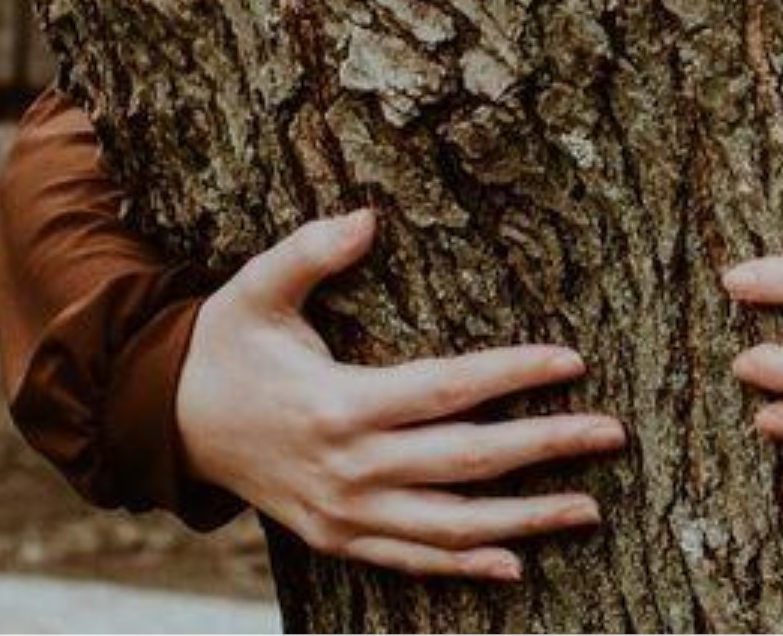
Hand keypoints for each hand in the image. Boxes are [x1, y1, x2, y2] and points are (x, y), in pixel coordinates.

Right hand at [176, 210, 625, 579]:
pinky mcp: (338, 539)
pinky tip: (518, 562)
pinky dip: (465, 565)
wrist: (170, 424)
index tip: (572, 361)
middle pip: (467, 461)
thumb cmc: (228, 346)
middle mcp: (348, 467)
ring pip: (452, 526)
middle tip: (612, 432)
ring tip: (591, 508)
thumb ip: (309, 251)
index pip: (447, 389)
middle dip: (546, 448)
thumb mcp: (256, 289)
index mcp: (338, 403)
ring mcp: (344, 512)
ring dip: (527, 520)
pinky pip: (412, 560)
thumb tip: (366, 217)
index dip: (512, 376)